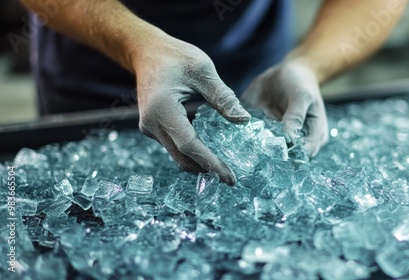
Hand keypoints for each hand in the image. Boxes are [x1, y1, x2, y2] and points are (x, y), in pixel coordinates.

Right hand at [133, 33, 249, 184]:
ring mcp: (150, 128)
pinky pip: (174, 147)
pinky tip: (210, 155)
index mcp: (162, 109)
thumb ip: (223, 97)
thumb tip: (244, 120)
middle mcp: (152, 124)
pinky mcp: (154, 128)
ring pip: (177, 155)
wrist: (146, 52)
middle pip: (182, 156)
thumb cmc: (175, 56)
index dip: (211, 163)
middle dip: (207, 170)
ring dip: (199, 165)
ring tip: (224, 171)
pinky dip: (192, 154)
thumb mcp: (203, 70)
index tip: (230, 177)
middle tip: (232, 180)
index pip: (189, 145)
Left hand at [242, 61, 328, 156]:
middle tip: (259, 146)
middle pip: (285, 157)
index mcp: (312, 135)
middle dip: (271, 154)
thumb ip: (296, 116)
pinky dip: (245, 138)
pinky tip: (238, 134)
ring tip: (248, 140)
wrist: (286, 71)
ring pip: (267, 151)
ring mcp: (278, 137)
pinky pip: (252, 139)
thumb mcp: (301, 95)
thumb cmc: (300, 82)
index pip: (304, 154)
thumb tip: (290, 139)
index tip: (277, 150)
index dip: (292, 156)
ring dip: (256, 148)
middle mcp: (295, 140)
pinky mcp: (262, 131)